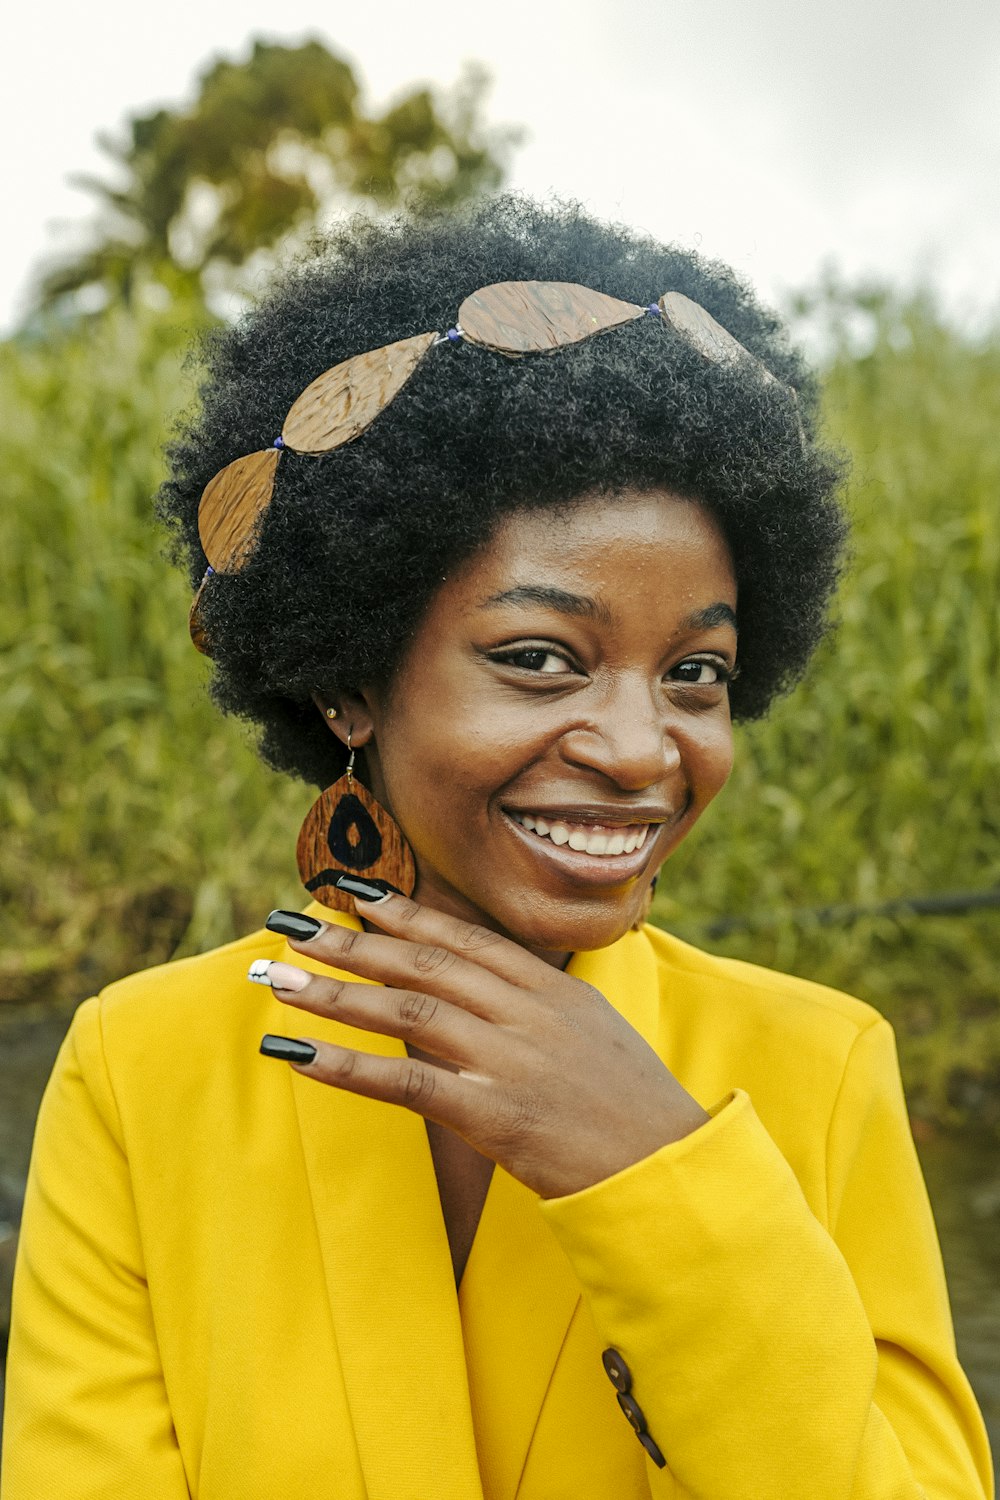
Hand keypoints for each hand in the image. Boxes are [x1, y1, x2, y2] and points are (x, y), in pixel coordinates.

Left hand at [256, 894, 709, 1198]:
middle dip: (354, 941)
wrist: (670, 1172)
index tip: (356, 891)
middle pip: (425, 965)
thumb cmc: (634, 1110)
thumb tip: (492, 986)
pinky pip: (408, 1084)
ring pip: (408, 1013)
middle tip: (293, 922)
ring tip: (278, 978)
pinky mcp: (495, 1116)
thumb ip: (541, 1007)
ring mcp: (510, 1061)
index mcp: (552, 990)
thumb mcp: (595, 1035)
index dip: (405, 914)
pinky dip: (349, 1066)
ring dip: (336, 993)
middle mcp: (527, 1013)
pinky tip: (300, 1053)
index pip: (465, 939)